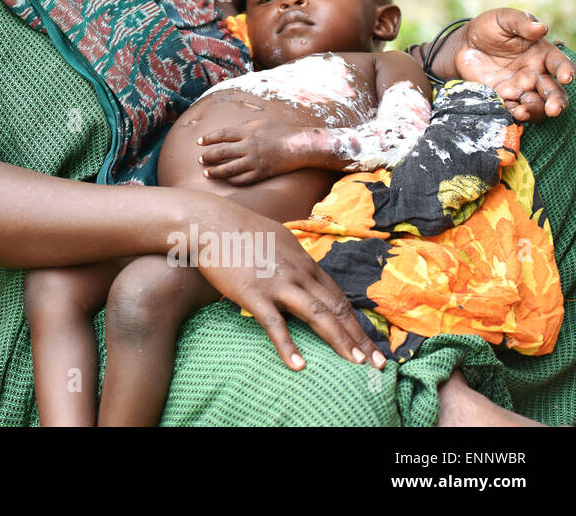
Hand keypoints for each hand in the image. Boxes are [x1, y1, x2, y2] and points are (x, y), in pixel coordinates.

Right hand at [191, 198, 383, 371]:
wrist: (209, 222)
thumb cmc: (238, 229)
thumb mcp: (277, 238)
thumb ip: (293, 258)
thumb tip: (303, 271)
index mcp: (304, 261)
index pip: (338, 296)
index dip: (357, 322)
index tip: (370, 343)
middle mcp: (298, 272)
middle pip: (336, 307)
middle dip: (359, 337)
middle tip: (378, 362)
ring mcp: (277, 283)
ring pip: (317, 314)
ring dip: (339, 340)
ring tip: (355, 363)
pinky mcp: (254, 294)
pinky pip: (275, 324)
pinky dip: (288, 346)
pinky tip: (299, 365)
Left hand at [197, 119, 315, 183]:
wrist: (301, 146)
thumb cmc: (284, 131)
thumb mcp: (264, 122)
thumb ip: (247, 125)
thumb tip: (235, 129)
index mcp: (248, 132)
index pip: (223, 134)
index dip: (209, 138)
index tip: (199, 142)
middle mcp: (249, 146)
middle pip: (222, 152)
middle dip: (208, 157)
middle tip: (200, 160)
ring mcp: (255, 161)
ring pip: (229, 169)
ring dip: (215, 172)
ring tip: (206, 173)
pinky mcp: (262, 173)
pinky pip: (243, 179)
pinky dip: (232, 180)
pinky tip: (226, 180)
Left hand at [442, 9, 571, 121]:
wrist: (462, 45)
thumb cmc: (488, 28)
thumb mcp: (503, 19)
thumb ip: (521, 22)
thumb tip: (541, 28)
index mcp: (542, 54)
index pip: (560, 64)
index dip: (566, 70)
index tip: (566, 77)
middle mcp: (535, 74)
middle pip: (553, 91)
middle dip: (556, 101)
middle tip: (553, 109)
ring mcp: (519, 88)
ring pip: (535, 105)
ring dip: (534, 112)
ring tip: (522, 112)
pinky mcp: (501, 97)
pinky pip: (511, 109)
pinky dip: (512, 114)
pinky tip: (509, 113)